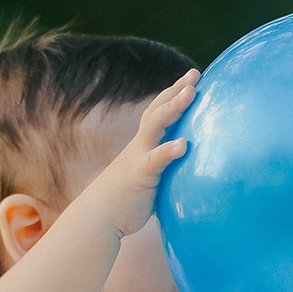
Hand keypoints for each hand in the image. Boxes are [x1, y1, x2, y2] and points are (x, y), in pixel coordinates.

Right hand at [80, 69, 199, 239]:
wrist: (98, 216)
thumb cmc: (125, 199)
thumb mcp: (146, 178)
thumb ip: (162, 169)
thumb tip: (186, 171)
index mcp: (143, 144)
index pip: (159, 111)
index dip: (174, 92)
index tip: (192, 76)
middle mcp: (140, 145)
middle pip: (158, 110)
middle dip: (176, 90)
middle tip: (195, 74)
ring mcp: (138, 157)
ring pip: (155, 126)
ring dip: (173, 107)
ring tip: (190, 93)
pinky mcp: (140, 175)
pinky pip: (155, 160)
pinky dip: (168, 150)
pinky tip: (183, 144)